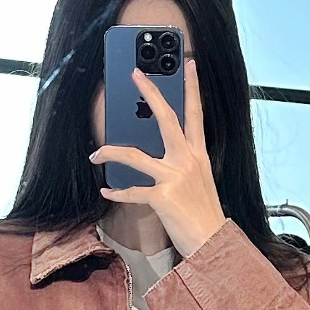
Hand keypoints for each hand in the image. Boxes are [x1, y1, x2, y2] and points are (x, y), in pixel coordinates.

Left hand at [88, 60, 225, 259]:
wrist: (214, 244)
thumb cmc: (205, 217)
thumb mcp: (200, 183)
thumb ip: (184, 166)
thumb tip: (163, 159)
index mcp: (198, 156)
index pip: (196, 114)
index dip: (193, 88)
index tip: (190, 65)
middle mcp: (187, 161)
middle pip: (166, 118)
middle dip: (150, 93)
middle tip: (136, 74)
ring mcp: (174, 177)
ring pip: (134, 155)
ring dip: (110, 152)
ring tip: (96, 154)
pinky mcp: (162, 197)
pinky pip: (132, 191)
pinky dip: (117, 193)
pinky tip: (107, 192)